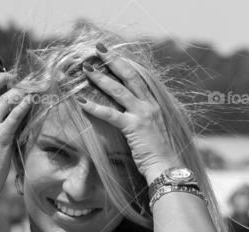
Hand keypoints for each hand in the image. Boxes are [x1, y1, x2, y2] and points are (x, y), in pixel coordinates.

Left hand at [76, 47, 182, 182]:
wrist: (167, 166)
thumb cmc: (156, 152)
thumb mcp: (150, 129)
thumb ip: (140, 118)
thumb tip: (127, 113)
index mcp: (153, 103)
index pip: (137, 77)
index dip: (124, 64)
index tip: (110, 54)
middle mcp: (150, 104)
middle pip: (130, 75)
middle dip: (113, 60)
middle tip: (98, 48)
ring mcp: (143, 114)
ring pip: (119, 90)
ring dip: (101, 78)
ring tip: (86, 68)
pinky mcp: (134, 127)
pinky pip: (111, 114)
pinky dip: (95, 107)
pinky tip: (81, 102)